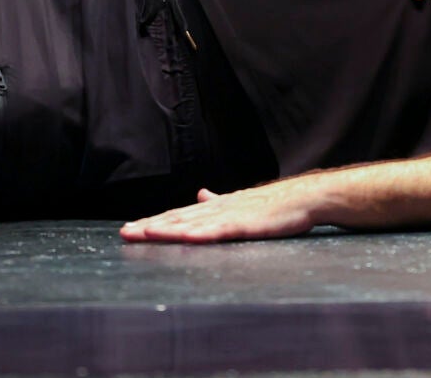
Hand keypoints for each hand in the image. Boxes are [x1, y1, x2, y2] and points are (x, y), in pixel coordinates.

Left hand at [119, 183, 317, 243]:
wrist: (305, 198)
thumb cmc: (275, 205)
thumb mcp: (241, 203)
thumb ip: (218, 202)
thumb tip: (201, 194)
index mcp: (215, 207)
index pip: (178, 215)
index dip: (153, 222)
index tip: (131, 229)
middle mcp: (217, 208)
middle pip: (178, 218)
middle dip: (150, 226)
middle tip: (125, 233)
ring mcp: (231, 215)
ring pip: (193, 223)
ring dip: (169, 228)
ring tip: (145, 233)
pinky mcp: (246, 223)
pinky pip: (220, 230)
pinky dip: (201, 233)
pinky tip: (186, 236)